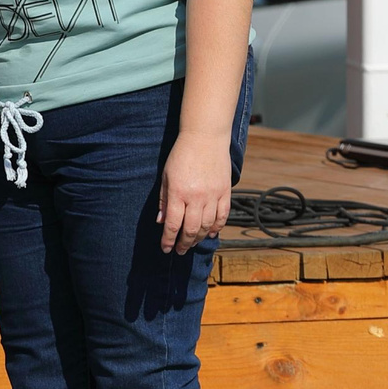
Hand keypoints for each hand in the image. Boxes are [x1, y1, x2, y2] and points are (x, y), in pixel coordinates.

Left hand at [157, 131, 234, 253]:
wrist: (205, 138)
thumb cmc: (181, 155)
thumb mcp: (166, 176)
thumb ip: (164, 200)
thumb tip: (162, 221)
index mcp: (179, 193)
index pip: (173, 224)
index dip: (168, 240)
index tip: (166, 248)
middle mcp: (196, 197)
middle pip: (190, 229)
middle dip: (184, 243)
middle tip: (180, 250)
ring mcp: (213, 195)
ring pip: (207, 226)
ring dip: (198, 238)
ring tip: (192, 243)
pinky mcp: (225, 192)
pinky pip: (222, 216)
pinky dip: (216, 227)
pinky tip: (209, 233)